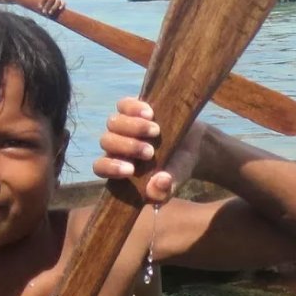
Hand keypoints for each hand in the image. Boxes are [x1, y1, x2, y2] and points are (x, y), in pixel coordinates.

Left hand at [30, 0, 63, 16]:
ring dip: (53, 8)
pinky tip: (60, 9)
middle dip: (47, 5)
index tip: (39, 6)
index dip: (43, 0)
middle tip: (43, 11)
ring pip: (57, 1)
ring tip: (49, 13)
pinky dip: (62, 5)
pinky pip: (63, 3)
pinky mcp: (61, 2)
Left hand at [93, 98, 208, 203]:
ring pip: (113, 122)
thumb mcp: (175, 181)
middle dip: (127, 147)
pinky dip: (134, 108)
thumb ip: (164, 191)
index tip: (131, 170)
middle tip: (150, 153)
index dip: (110, 167)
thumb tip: (156, 186)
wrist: (194, 145)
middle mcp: (118, 145)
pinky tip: (150, 114)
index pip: (100, 166)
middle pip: (106, 141)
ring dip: (133, 127)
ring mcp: (125, 125)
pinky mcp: (135, 108)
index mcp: (120, 166)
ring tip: (156, 132)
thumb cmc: (178, 168)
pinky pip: (124, 104)